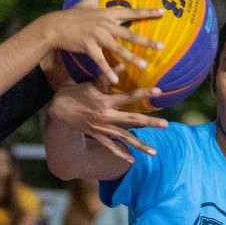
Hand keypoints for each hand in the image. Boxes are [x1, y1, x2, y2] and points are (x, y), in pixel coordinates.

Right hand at [37, 0, 165, 84]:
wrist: (54, 26)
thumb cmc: (73, 14)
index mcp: (107, 14)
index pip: (132, 12)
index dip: (148, 12)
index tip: (163, 12)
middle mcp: (105, 24)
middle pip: (130, 33)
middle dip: (147, 41)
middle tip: (162, 47)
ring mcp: (97, 36)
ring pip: (118, 48)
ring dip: (132, 57)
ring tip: (144, 65)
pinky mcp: (88, 46)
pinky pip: (100, 60)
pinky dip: (108, 70)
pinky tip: (116, 80)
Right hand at [48, 76, 169, 162]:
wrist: (59, 110)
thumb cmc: (76, 93)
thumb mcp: (91, 83)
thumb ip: (107, 76)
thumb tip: (123, 64)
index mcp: (106, 101)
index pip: (129, 97)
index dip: (144, 93)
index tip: (159, 91)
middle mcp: (106, 116)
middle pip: (132, 120)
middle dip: (150, 123)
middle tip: (166, 124)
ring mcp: (102, 128)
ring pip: (125, 138)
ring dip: (140, 146)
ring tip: (155, 152)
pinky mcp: (98, 136)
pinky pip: (110, 147)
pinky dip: (120, 154)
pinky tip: (133, 160)